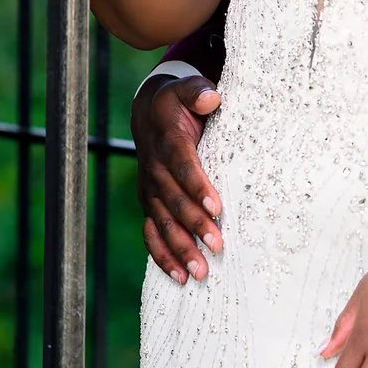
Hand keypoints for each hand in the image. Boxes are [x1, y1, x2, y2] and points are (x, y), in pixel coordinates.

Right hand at [135, 71, 222, 283]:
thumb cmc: (178, 104)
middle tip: (217, 247)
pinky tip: (179, 278)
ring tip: (200, 272)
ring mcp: (151, 191)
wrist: (150, 114)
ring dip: (180, 249)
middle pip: (174, 202)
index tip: (216, 207)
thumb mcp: (186, 89)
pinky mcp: (150, 205)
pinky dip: (163, 257)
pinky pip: (152, 235)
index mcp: (168, 143)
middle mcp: (155, 170)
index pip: (183, 166)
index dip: (197, 186)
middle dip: (194, 226)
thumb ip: (198, 92)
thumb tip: (211, 98)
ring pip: (162, 224)